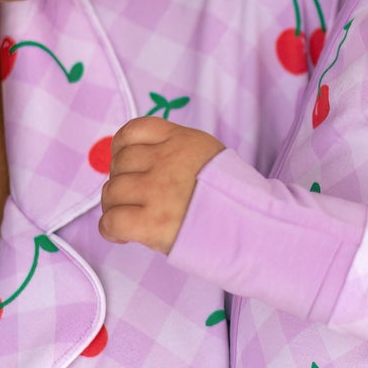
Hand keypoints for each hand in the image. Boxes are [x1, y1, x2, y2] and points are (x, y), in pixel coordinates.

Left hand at [99, 117, 223, 253]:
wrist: (256, 227)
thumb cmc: (234, 199)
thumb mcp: (211, 157)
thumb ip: (178, 152)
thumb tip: (139, 161)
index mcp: (182, 141)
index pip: (133, 131)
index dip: (121, 150)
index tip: (128, 166)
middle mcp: (166, 161)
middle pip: (119, 164)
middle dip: (122, 181)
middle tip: (136, 200)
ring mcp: (157, 191)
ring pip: (112, 192)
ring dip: (116, 207)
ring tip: (133, 219)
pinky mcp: (152, 222)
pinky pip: (111, 221)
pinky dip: (111, 230)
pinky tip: (124, 236)